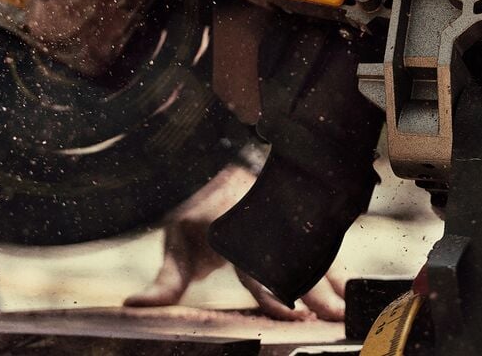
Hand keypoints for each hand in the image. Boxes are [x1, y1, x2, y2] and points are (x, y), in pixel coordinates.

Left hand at [123, 166, 346, 321]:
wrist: (215, 166)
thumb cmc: (197, 213)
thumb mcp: (176, 245)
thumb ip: (165, 282)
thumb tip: (133, 305)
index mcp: (232, 233)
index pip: (256, 270)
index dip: (274, 294)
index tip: (295, 315)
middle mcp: (262, 225)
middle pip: (292, 262)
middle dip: (315, 291)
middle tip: (336, 316)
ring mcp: (281, 220)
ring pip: (310, 251)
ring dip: (331, 279)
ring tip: (349, 305)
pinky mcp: (295, 221)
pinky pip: (318, 244)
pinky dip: (332, 266)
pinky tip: (347, 288)